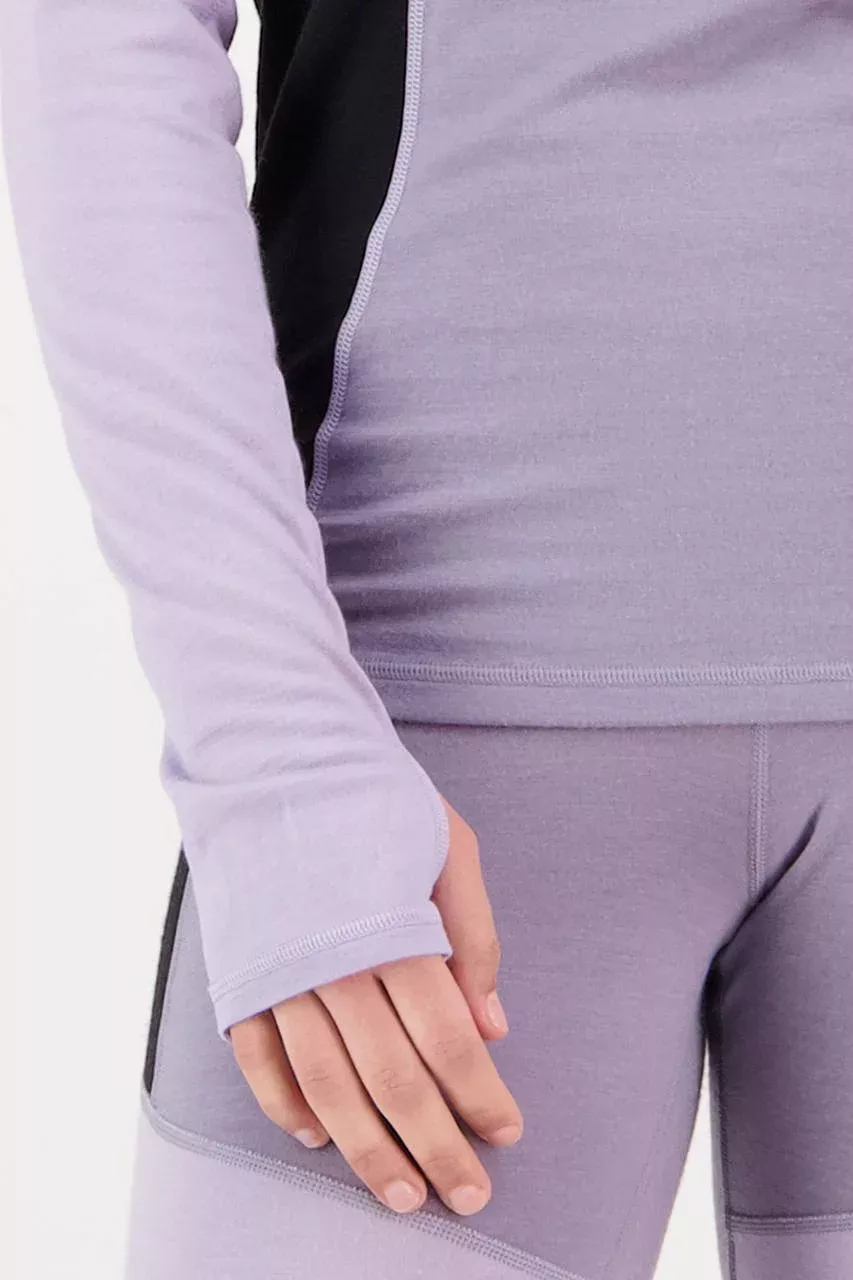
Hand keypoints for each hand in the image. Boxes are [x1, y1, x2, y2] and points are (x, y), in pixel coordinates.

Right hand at [229, 794, 522, 1215]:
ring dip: (365, 1148)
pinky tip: (317, 1137)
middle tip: (467, 1194)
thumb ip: (473, 937)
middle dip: (436, 1144)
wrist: (277, 752)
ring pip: (325, 1085)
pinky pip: (259, 1058)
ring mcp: (280, 973)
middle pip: (392, 1078)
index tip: (507, 1135)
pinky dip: (285, 1104)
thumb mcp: (449, 847)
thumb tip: (493, 1029)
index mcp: (393, 929)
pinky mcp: (239, 972)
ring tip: (399, 1194)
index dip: (480, 1095)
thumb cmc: (375, 796)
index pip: (448, 1040)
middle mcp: (334, 963)